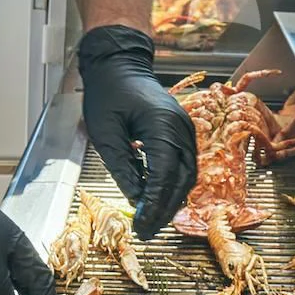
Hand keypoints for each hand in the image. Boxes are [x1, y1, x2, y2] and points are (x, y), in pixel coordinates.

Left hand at [77, 25, 196, 237]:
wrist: (120, 64)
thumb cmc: (108, 93)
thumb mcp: (105, 133)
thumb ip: (122, 167)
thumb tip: (135, 200)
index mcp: (162, 125)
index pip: (165, 174)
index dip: (155, 204)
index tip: (142, 225)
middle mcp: (181, 127)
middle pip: (183, 178)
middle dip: (165, 208)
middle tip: (146, 231)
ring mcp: (186, 128)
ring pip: (188, 174)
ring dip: (172, 199)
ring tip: (151, 220)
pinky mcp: (183, 131)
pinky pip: (185, 163)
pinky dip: (174, 184)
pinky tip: (157, 198)